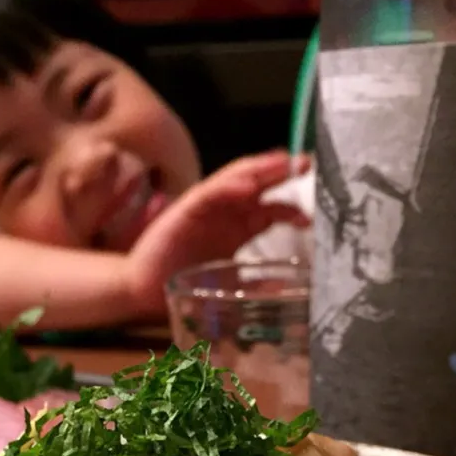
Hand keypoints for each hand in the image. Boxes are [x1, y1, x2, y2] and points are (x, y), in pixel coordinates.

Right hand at [126, 151, 311, 311]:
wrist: (142, 290)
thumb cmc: (181, 285)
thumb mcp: (229, 285)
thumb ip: (257, 284)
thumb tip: (291, 291)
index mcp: (237, 228)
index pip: (270, 209)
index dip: (292, 207)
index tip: (313, 215)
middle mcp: (224, 212)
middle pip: (258, 185)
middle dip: (282, 174)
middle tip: (307, 165)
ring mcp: (205, 208)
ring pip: (236, 180)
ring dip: (260, 170)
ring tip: (283, 164)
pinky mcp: (185, 210)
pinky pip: (209, 193)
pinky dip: (229, 187)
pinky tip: (247, 185)